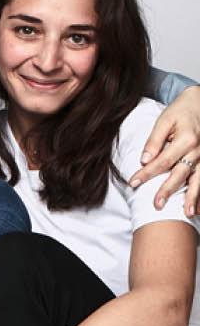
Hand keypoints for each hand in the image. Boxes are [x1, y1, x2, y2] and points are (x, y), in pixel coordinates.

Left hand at [128, 88, 199, 215]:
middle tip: (157, 206)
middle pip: (181, 174)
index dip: (146, 174)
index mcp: (186, 139)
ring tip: (186, 214)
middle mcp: (199, 150)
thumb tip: (144, 160)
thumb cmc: (181, 111)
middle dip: (168, 191)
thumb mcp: (165, 120)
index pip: (162, 161)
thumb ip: (154, 140)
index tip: (133, 183)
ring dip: (193, 197)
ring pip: (199, 180)